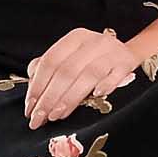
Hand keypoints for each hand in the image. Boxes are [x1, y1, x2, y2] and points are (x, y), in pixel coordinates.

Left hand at [24, 26, 140, 126]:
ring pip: (88, 76)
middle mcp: (93, 42)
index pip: (50, 62)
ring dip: (70, 98)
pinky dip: (105, 86)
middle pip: (66, 71)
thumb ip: (49, 68)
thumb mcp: (71, 57)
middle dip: (50, 98)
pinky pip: (115, 76)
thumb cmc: (93, 60)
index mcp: (74, 38)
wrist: (127, 53)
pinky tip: (95, 97)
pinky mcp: (127, 63)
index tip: (30, 107)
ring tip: (57, 115)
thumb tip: (33, 89)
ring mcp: (112, 52)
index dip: (37, 86)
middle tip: (39, 117)